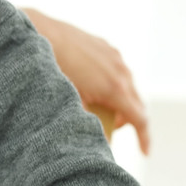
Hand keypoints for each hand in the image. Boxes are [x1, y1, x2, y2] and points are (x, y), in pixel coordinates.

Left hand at [22, 8, 149, 154]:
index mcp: (115, 88)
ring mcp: (115, 56)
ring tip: (99, 105)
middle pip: (136, 103)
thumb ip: (88, 118)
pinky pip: (118, 69)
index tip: (145, 152)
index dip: (143, 138)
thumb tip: (96, 134)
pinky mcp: (107, 47)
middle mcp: (121, 71)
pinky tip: (93, 84)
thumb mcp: (71, 101)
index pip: (140, 119)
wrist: (41, 34)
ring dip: (121, 99)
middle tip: (111, 127)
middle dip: (127, 119)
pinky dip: (114, 82)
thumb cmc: (52, 69)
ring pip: (128, 85)